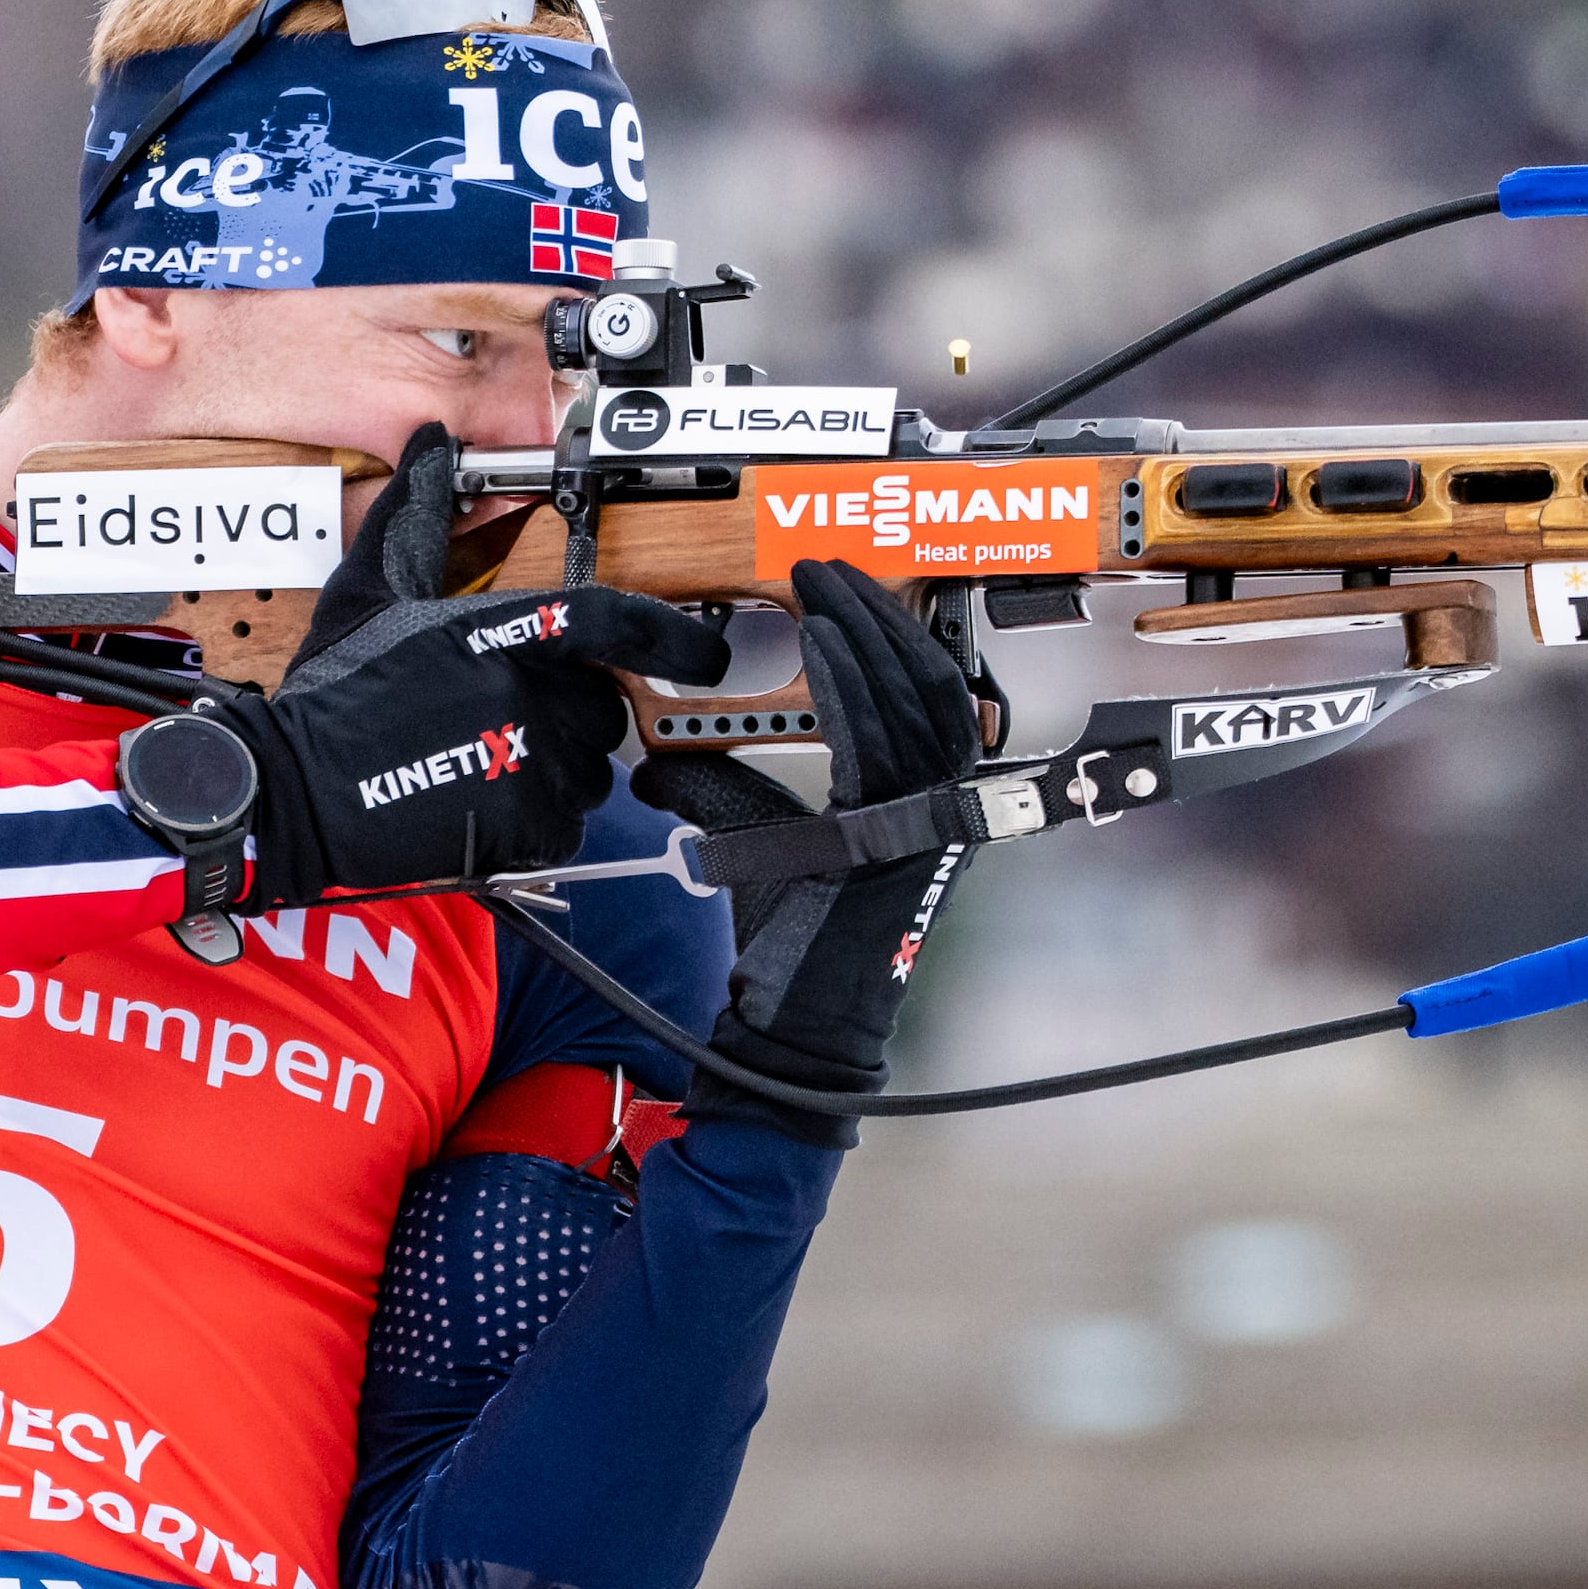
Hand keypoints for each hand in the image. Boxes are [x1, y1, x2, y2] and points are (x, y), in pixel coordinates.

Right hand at [205, 424, 727, 905]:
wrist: (292, 791)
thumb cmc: (333, 693)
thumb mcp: (370, 590)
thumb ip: (416, 513)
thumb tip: (430, 443)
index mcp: (503, 631)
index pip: (618, 622)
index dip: (676, 637)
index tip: (709, 651)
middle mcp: (529, 694)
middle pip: (601, 706)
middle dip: (568, 714)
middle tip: (501, 719)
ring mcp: (532, 764)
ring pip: (588, 771)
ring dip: (554, 770)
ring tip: (480, 762)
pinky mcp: (524, 826)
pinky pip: (565, 825)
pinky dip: (535, 822)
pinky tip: (477, 804)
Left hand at [632, 559, 978, 1141]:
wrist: (793, 1021)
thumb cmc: (785, 941)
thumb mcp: (748, 840)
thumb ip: (716, 788)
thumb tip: (650, 754)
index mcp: (918, 802)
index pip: (922, 693)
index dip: (886, 633)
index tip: (836, 588)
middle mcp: (937, 808)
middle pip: (927, 681)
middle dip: (877, 615)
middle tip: (824, 568)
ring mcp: (925, 823)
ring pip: (914, 700)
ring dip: (866, 633)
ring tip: (820, 589)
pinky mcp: (897, 836)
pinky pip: (881, 742)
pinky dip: (851, 683)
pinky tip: (818, 643)